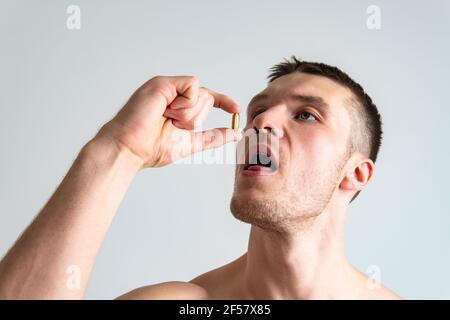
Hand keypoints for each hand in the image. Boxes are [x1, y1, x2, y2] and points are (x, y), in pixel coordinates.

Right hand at [96, 76, 241, 167]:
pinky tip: (168, 111)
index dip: (224, 102)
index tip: (236, 110)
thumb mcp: (191, 143)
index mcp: (178, 106)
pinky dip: (186, 104)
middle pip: (207, 98)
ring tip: (166, 120)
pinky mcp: (163, 83)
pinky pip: (193, 86)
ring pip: (201, 94)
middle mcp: (173, 94)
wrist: (130, 150)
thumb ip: (213, 137)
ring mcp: (168, 87)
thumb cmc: (152, 148)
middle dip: (197, 119)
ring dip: (189, 115)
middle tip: (173, 126)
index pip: (208, 98)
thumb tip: (236, 133)